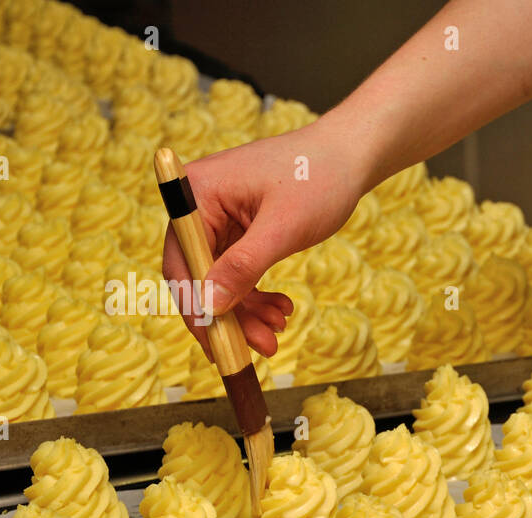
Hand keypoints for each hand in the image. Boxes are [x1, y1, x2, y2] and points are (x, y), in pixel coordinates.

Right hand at [162, 115, 370, 355]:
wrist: (349, 156)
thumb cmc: (318, 179)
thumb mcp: (283, 229)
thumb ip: (243, 267)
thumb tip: (209, 307)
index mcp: (196, 194)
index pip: (182, 263)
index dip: (198, 309)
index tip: (220, 347)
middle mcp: (198, 204)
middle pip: (199, 275)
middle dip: (230, 315)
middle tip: (263, 347)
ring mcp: (219, 216)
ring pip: (220, 279)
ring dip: (246, 310)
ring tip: (279, 329)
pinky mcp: (239, 227)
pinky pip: (237, 270)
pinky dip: (257, 293)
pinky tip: (282, 308)